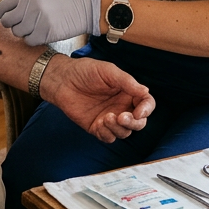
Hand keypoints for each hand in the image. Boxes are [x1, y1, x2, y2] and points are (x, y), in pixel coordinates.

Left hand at [0, 0, 101, 45]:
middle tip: (22, 26)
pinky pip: (29, 41)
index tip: (0, 17)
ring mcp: (38, 20)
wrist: (86, 8)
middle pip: (8, 22)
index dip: (0, 13)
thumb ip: (25, 2)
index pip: (4, 5)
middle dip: (12, 25)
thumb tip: (7, 13)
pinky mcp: (46, 33)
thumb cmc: (64, 2)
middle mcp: (30, 6)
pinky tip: (41, 35)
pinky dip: (33, 40)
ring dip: (24, 33)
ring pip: (18, 33)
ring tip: (36, 28)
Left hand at [40, 55, 154, 142]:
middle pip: (139, 122)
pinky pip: (108, 137)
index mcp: (127, 92)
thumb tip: (146, 91)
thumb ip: (127, 81)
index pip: (146, 104)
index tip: (139, 112)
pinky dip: (107, 133)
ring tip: (106, 117)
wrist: (62, 80)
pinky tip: (99, 123)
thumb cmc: (84, 71)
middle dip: (134, 123)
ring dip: (119, 129)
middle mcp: (121, 106)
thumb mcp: (108, 71)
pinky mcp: (97, 127)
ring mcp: (110, 118)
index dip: (147, 110)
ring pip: (124, 132)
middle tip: (121, 117)